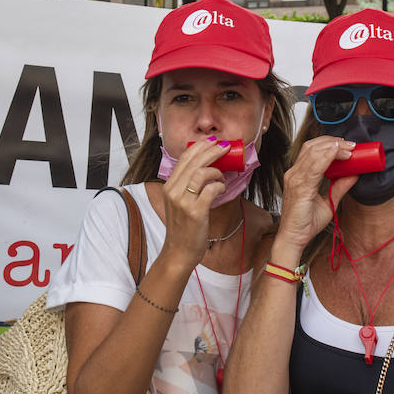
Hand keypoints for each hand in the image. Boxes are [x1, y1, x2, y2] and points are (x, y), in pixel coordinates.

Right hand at [159, 139, 230, 265]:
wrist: (178, 252)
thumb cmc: (182, 228)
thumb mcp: (178, 203)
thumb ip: (186, 186)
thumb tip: (204, 169)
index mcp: (168, 186)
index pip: (183, 159)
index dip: (199, 147)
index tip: (212, 141)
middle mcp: (173, 191)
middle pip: (194, 162)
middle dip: (212, 151)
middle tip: (225, 148)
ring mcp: (183, 201)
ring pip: (202, 173)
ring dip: (217, 172)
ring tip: (223, 178)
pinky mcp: (195, 212)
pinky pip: (211, 190)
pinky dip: (220, 187)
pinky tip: (222, 190)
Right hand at [272, 137, 356, 258]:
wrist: (293, 239)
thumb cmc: (305, 222)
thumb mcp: (328, 201)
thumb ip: (339, 187)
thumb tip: (354, 174)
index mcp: (299, 175)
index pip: (312, 150)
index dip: (330, 143)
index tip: (347, 146)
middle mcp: (295, 174)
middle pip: (312, 146)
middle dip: (333, 141)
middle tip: (351, 145)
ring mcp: (295, 179)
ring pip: (313, 152)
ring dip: (333, 147)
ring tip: (348, 149)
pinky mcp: (300, 188)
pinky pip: (314, 167)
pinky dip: (327, 156)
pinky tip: (337, 153)